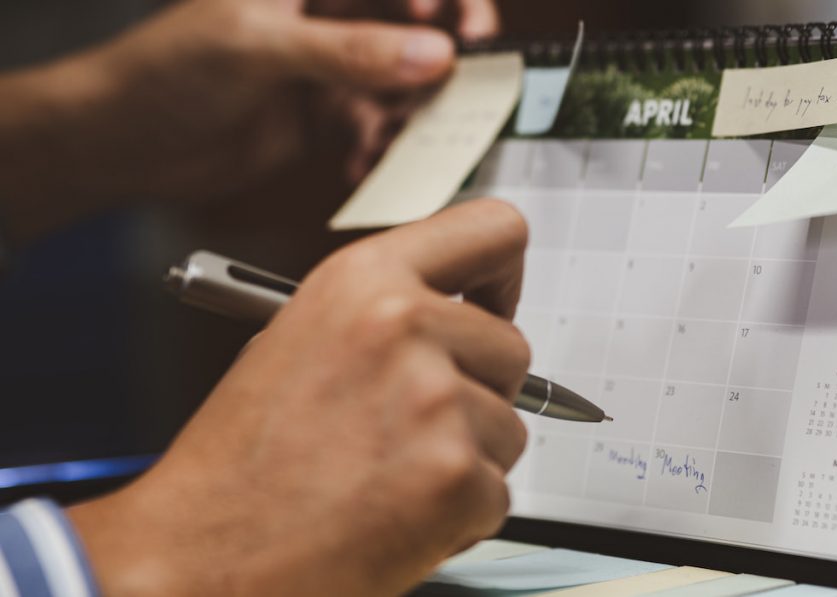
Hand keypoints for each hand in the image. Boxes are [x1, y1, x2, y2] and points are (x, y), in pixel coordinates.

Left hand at [0, 0, 498, 244]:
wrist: (128, 144)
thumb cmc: (166, 71)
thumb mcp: (261, 48)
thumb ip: (351, 51)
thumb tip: (432, 53)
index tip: (463, 30)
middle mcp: (325, 12)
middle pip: (412, 19)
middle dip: (443, 50)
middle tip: (467, 78)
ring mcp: (329, 63)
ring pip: (401, 76)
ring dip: (411, 108)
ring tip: (403, 133)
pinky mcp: (325, 112)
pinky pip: (375, 123)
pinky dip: (379, 145)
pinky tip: (364, 161)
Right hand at [68, 199, 530, 596]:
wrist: (198, 555)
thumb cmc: (240, 461)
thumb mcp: (299, 340)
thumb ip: (384, 313)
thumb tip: (457, 317)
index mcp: (364, 280)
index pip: (494, 230)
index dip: (502, 274)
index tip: (493, 304)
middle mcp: (404, 326)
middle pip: (512, 347)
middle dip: (479, 392)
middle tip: (414, 427)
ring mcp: (434, 401)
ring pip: (510, 427)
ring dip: (467, 457)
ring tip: (389, 476)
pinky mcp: (453, 476)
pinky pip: (498, 492)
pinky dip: (461, 515)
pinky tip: (396, 516)